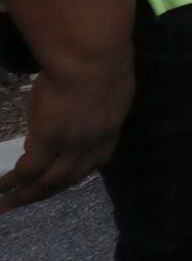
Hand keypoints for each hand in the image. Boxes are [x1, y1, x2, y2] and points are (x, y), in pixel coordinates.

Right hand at [0, 58, 133, 214]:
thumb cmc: (103, 56)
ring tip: (8, 204)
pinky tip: (0, 187)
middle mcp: (94, 142)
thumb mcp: (111, 80)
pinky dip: (13, 182)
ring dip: (28, 195)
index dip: (79, 172)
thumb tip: (88, 92)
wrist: (93, 56)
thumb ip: (100, 95)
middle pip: (72, 176)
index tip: (64, 179)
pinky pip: (28, 169)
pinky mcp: (49, 139)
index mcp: (112, 127)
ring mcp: (72, 144)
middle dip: (48, 191)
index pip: (97, 160)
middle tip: (27, 202)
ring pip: (49, 180)